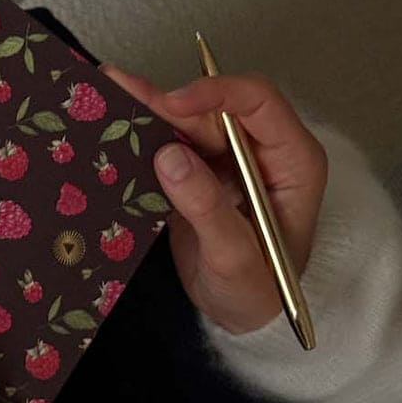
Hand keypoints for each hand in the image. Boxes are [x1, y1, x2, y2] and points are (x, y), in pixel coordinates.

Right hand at [103, 66, 327, 335]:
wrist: (244, 315)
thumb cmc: (259, 292)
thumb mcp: (236, 260)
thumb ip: (208, 208)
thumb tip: (171, 156)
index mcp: (293, 161)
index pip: (259, 104)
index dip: (216, 94)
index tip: (173, 105)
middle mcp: (262, 149)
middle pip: (215, 108)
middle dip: (169, 100)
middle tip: (121, 89)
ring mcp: (228, 158)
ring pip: (188, 119)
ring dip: (149, 106)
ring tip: (108, 87)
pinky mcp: (199, 170)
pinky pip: (171, 141)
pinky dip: (143, 131)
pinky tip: (112, 114)